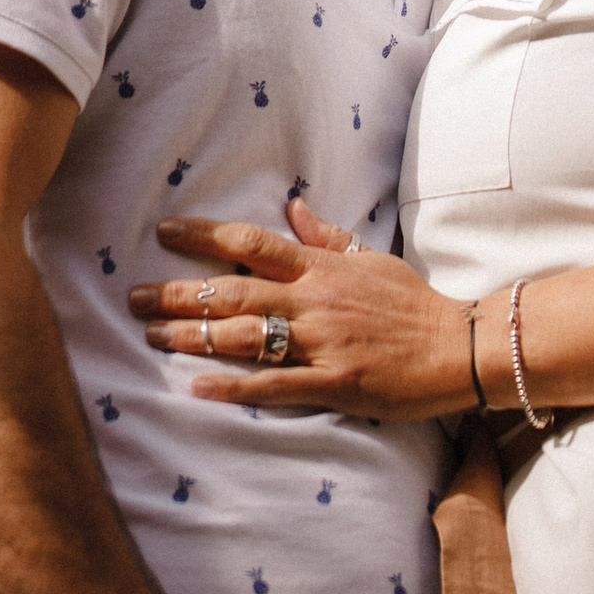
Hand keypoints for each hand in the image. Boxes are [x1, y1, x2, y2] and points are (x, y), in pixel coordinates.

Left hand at [130, 200, 473, 420]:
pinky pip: (277, 385)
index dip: (205, 235)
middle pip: (236, 290)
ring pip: (248, 335)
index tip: (165, 231)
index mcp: (323, 268)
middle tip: (134, 297)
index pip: (253, 242)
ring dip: (195, 337)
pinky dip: (236, 387)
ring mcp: (324, 343)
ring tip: (153, 337)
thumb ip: (328, 237)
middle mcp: (316, 300)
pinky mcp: (335, 384)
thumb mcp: (372, 259)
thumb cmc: (414, 304)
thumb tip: (293, 206)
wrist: (459, 348)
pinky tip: (198, 387)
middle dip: (181, 293)